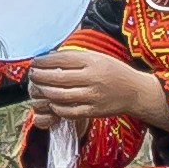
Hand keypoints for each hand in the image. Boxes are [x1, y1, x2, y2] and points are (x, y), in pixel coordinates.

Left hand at [22, 42, 159, 132]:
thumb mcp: (98, 57)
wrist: (136, 92)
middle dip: (40, 76)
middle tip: (32, 74)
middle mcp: (93, 78)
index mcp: (93, 61)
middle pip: (57, 78)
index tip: (35, 62)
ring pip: (60, 95)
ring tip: (38, 87)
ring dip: (45, 91)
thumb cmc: (114, 71)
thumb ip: (76, 57)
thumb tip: (49, 56)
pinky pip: (69, 111)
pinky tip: (52, 102)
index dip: (44, 61)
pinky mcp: (94, 111)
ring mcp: (93, 96)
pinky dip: (56, 107)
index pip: (61, 60)